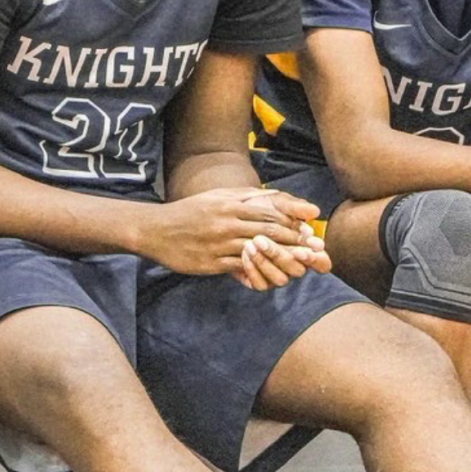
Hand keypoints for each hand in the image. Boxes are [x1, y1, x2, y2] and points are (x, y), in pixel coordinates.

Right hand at [138, 188, 321, 281]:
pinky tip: (269, 276)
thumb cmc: (190, 211)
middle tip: (314, 250)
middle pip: (269, 232)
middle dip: (295, 242)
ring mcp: (219, 244)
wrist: (156, 230)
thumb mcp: (217, 197)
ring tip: (301, 266)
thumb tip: (274, 196)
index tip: (310, 228)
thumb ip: (245, 196)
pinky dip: (256, 272)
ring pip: (258, 252)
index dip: (292, 221)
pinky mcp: (211, 263)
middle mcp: (227, 222)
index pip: (269, 211)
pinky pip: (239, 268)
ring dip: (281, 259)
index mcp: (230, 204)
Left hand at [229, 191, 331, 288]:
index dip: (316, 260)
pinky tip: (244, 253)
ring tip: (249, 244)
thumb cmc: (262, 208)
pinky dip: (252, 270)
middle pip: (298, 270)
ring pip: (280, 279)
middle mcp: (295, 265)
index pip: (322, 263)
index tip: (302, 249)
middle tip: (260, 239)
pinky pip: (260, 285)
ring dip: (264, 262)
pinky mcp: (260, 281)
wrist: (235, 215)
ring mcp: (278, 275)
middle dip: (280, 255)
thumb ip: (295, 207)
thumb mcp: (278, 203)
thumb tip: (314, 211)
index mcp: (306, 248)